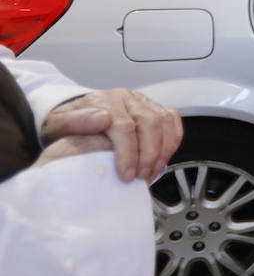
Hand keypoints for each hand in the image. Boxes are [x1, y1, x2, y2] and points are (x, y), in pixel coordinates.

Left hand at [41, 89, 182, 181]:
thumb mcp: (58, 125)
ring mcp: (144, 103)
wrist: (75, 119)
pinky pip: (173, 120)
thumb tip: (102, 119)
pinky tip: (162, 158)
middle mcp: (127, 99)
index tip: (126, 175)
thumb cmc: (69, 127)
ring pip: (165, 121)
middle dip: (149, 154)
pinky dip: (173, 140)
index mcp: (105, 101)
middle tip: (140, 176)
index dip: (128, 154)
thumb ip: (75, 121)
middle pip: (150, 122)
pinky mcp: (155, 109)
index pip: (124, 126)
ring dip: (163, 150)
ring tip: (151, 171)